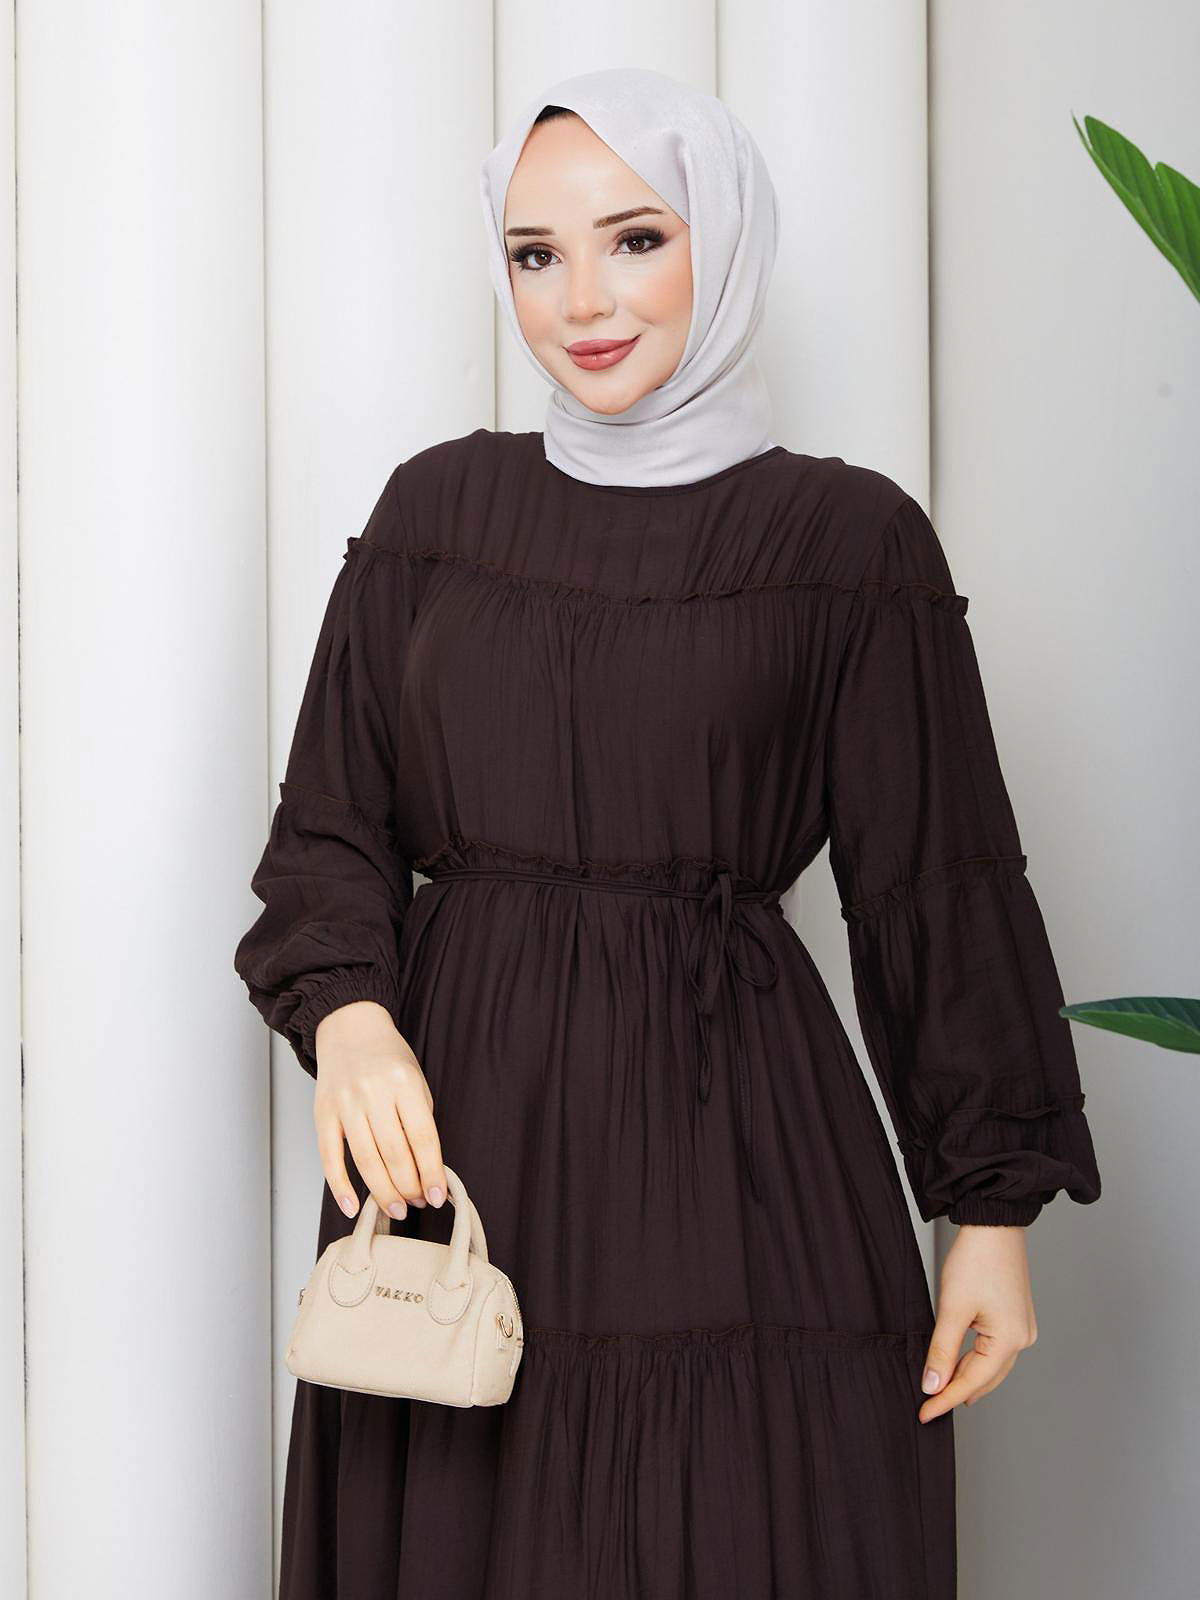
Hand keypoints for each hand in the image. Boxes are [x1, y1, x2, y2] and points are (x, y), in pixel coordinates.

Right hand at [312, 1000, 446, 1223]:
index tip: (438, 1196)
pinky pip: (330, 1158)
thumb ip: (419, 1119)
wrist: (350, 1029)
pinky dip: (340, 1187)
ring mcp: (345, 1104)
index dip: (432, 1172)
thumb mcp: (416, 1079)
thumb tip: (427, 1169)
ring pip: (365, 1161)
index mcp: (403, 1082)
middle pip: (394, 1154)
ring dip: (383, 1193)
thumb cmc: (387, 1058)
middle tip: (418, 1203)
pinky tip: (352, 1207)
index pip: (422, 1137)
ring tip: (398, 1209)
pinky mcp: (322, 1114)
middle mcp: (373, 1092)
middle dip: (409, 1187)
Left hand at [917, 1224, 1037, 1422]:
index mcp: (1010, 1340)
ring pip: (991, 1366)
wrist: (993, 1224)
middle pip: (985, 1378)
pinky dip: (975, 1360)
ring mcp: (1022, 1328)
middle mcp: (1022, 1338)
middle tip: (929, 1406)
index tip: (925, 1413)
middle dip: (957, 1393)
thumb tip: (933, 1384)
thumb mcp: (952, 1308)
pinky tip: (959, 1364)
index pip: (973, 1382)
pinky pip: (995, 1350)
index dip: (946, 1399)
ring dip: (966, 1378)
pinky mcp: (1016, 1317)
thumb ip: (942, 1350)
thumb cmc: (976, 1259)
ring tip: (940, 1391)